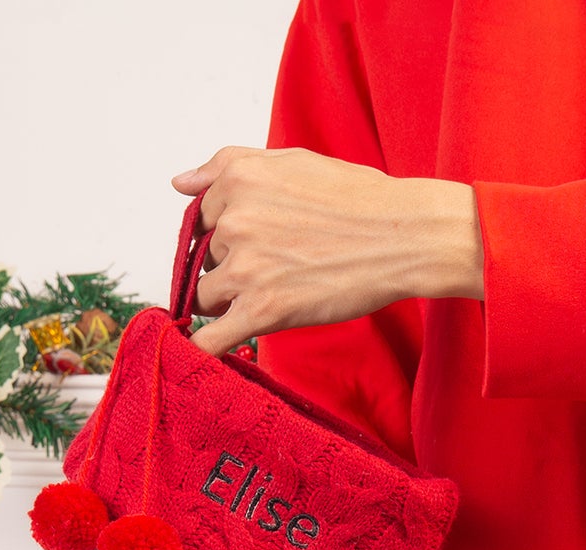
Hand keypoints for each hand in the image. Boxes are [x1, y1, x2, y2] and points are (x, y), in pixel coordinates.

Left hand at [171, 146, 483, 356]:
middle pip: (205, 260)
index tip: (258, 242)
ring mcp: (246, 268)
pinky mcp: (262, 311)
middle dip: (232, 267)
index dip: (225, 235)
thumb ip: (227, 166)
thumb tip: (179, 183)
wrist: (405, 236)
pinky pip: (209, 340)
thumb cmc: (358, 199)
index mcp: (239, 180)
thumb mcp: (291, 162)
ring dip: (230, 302)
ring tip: (275, 293)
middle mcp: (235, 221)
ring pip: (206, 297)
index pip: (202, 219)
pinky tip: (207, 351)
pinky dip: (202, 349)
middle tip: (281, 265)